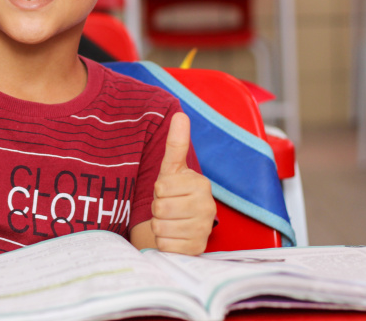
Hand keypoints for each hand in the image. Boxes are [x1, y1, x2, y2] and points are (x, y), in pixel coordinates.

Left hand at [151, 112, 215, 254]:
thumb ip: (176, 143)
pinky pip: (165, 245)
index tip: (168, 191)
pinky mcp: (197, 250)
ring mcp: (204, 230)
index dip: (158, 191)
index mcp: (202, 184)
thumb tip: (180, 114)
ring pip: (160, 227)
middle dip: (157, 209)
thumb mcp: (172, 168)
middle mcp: (208, 207)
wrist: (180, 224)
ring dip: (159, 225)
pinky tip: (173, 235)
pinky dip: (163, 242)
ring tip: (170, 220)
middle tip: (167, 208)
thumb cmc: (174, 193)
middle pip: (159, 208)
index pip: (160, 187)